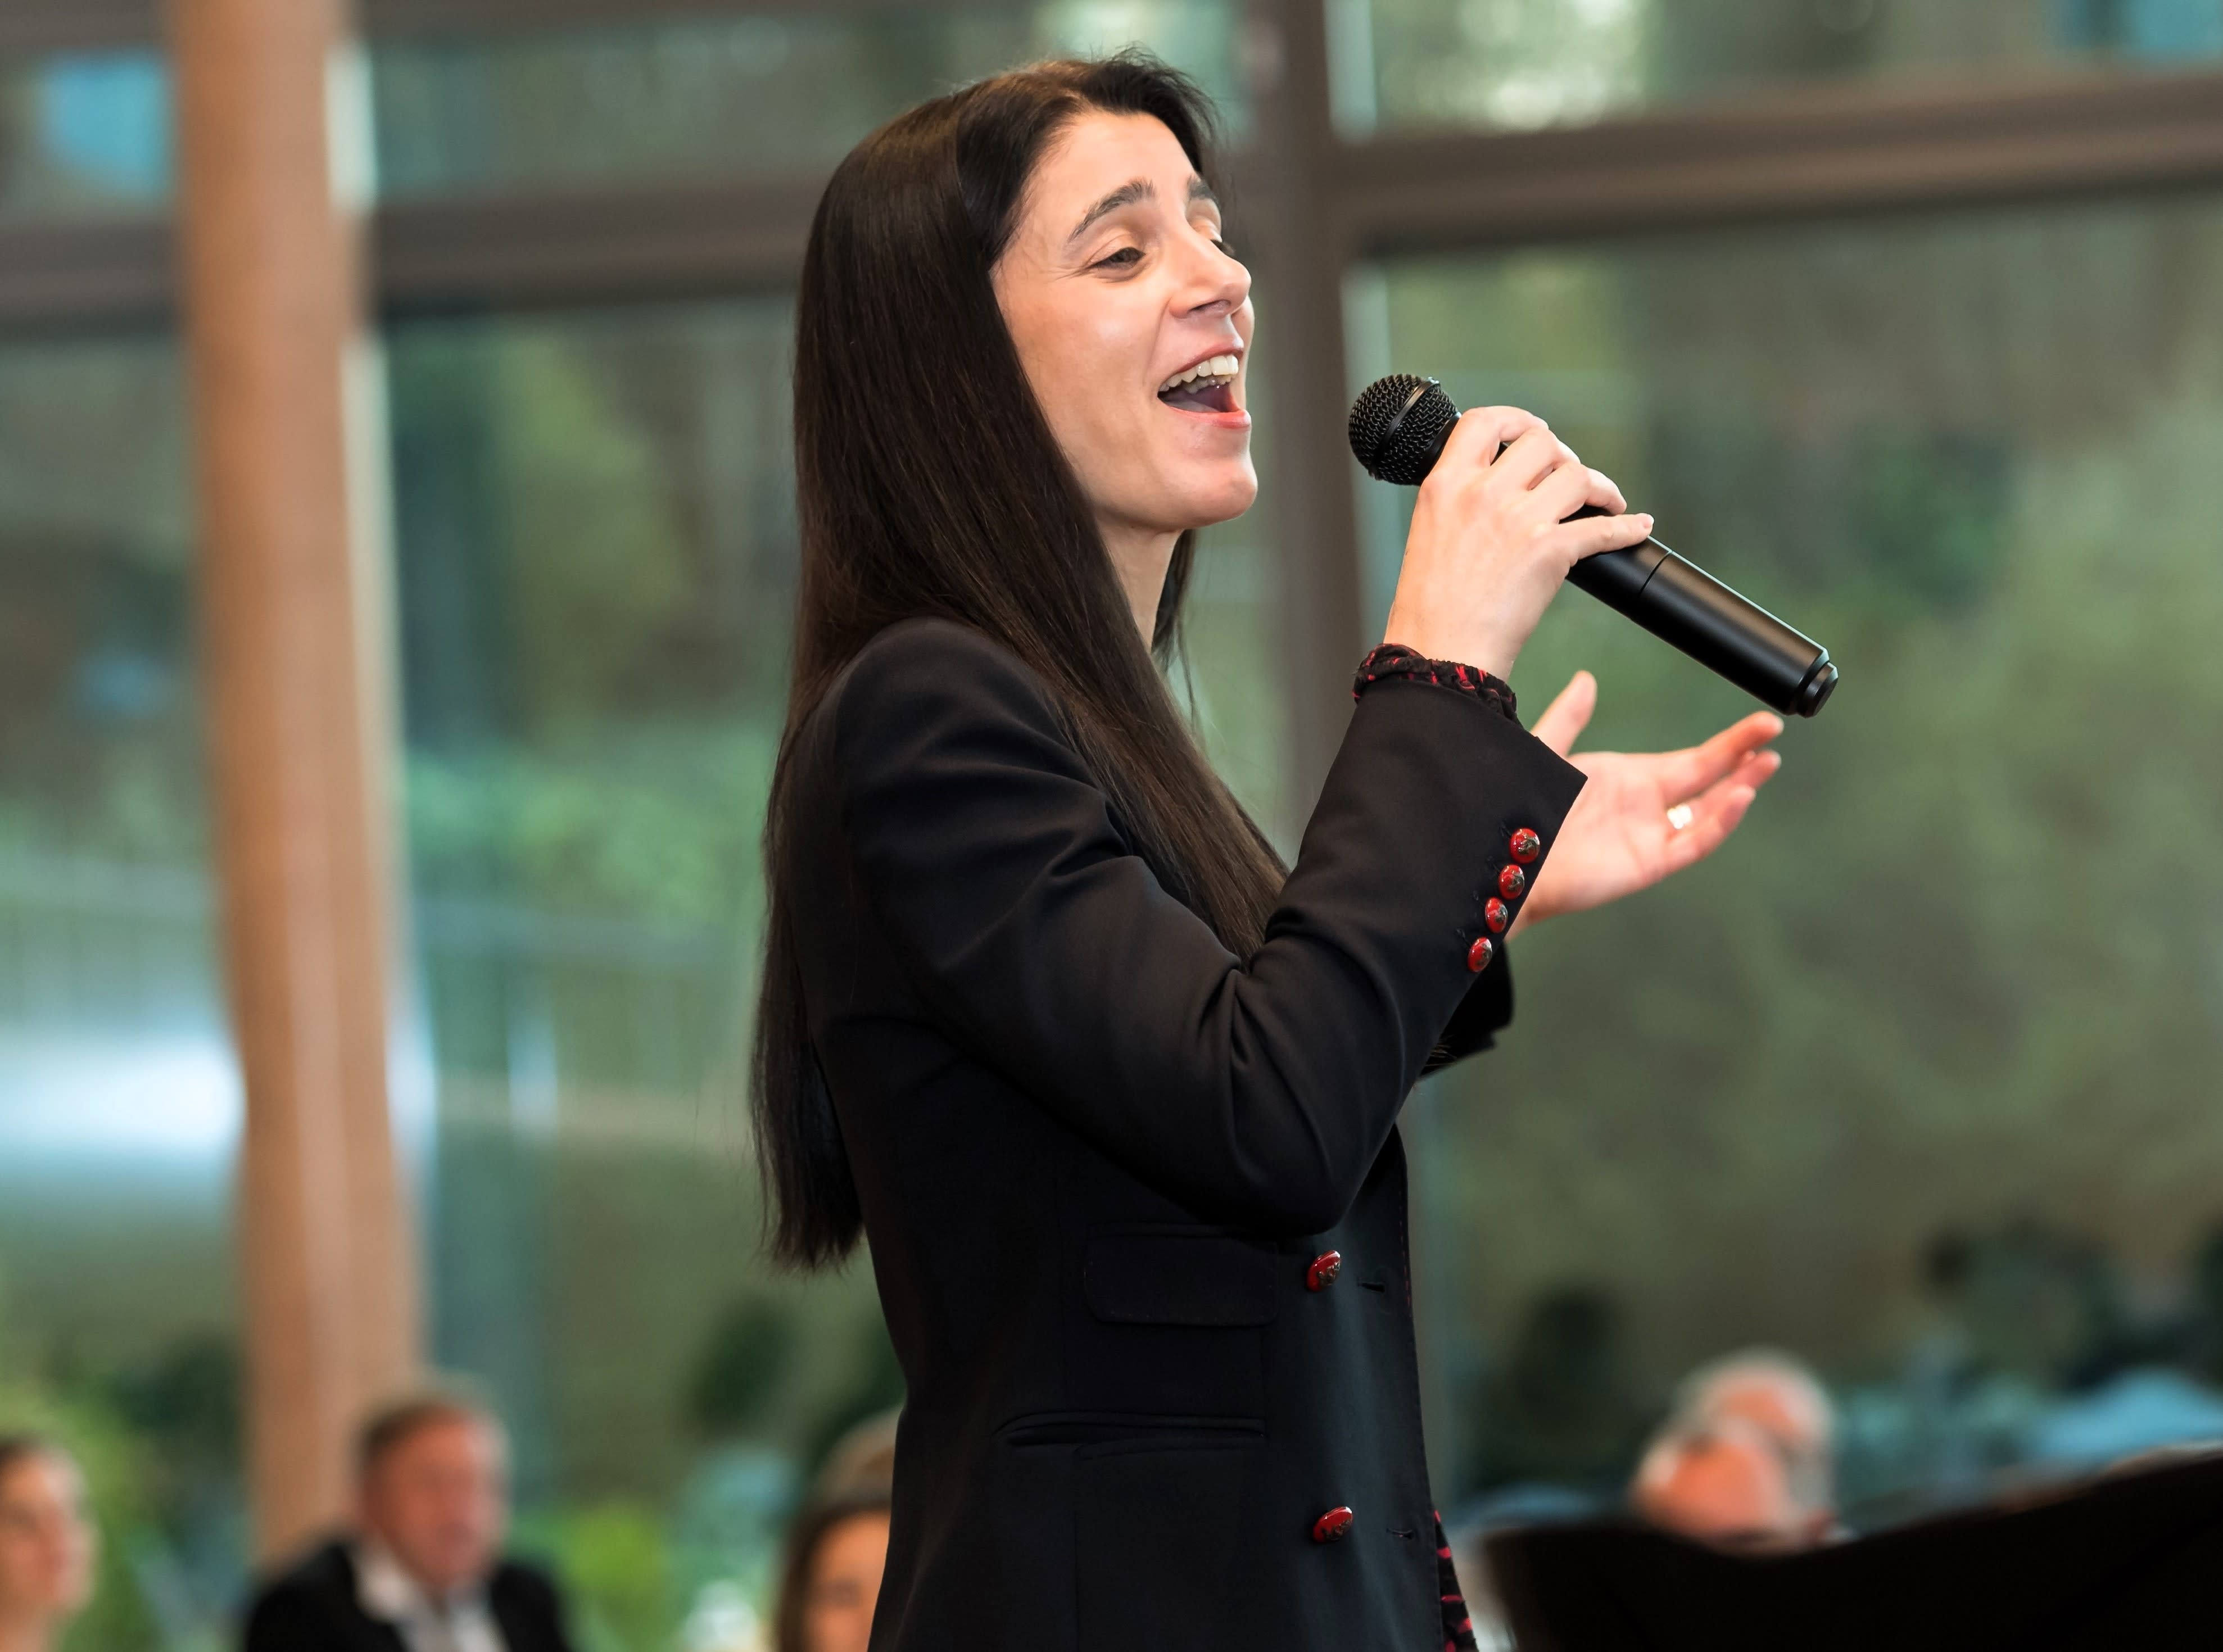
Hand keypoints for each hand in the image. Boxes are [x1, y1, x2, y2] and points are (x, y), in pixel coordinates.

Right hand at [1381, 407, 1651, 678]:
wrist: (1440, 653)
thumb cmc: (1430, 606)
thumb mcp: (1430, 531)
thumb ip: (1461, 499)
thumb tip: (1504, 483)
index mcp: (1444, 484)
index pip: (1484, 421)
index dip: (1517, 420)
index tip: (1533, 433)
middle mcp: (1481, 493)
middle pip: (1542, 443)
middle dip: (1563, 458)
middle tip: (1569, 479)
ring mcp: (1517, 519)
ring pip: (1577, 476)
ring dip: (1600, 487)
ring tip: (1605, 503)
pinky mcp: (1549, 550)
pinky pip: (1603, 527)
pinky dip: (1627, 527)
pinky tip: (1636, 526)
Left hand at [1511, 671, 1781, 933]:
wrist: (1507, 861)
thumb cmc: (1522, 813)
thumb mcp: (1547, 753)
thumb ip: (1568, 717)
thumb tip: (1586, 679)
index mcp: (1632, 778)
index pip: (1696, 759)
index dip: (1731, 743)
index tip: (1761, 725)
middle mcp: (1648, 806)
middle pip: (1710, 779)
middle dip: (1744, 759)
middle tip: (1773, 735)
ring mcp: (1651, 836)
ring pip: (1709, 812)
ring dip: (1738, 789)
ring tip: (1765, 763)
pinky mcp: (1648, 863)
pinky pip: (1692, 842)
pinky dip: (1718, 823)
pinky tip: (1737, 798)